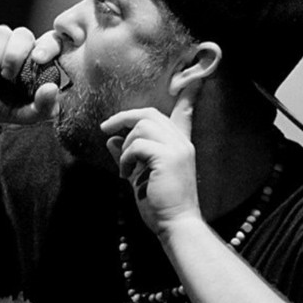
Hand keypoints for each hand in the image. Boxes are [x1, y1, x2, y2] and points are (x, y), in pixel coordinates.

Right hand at [0, 22, 61, 124]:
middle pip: (24, 35)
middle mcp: (16, 46)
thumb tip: (53, 89)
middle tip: (6, 77)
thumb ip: (43, 107)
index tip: (39, 59)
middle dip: (14, 56)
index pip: (51, 42)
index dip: (49, 46)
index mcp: (34, 61)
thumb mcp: (23, 115)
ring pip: (2, 32)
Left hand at [100, 91, 201, 235]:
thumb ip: (128, 155)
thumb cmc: (161, 204)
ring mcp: (176, 148)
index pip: (185, 111)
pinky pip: (136, 144)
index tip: (196, 77)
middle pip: (150, 113)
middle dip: (124, 118)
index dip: (188, 93)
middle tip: (106, 129)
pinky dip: (125, 158)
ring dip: (125, 145)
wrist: (176, 225)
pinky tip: (126, 174)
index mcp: (180, 144)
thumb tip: (111, 140)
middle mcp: (181, 142)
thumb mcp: (141, 175)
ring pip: (141, 126)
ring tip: (125, 168)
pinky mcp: (167, 157)